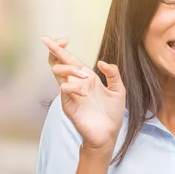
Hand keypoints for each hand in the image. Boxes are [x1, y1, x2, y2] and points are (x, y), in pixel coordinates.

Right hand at [43, 36, 125, 151]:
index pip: (70, 59)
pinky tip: (85, 94)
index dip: (63, 48)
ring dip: (70, 69)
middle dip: (55, 50)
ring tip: (86, 76)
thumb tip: (101, 62)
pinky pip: (64, 90)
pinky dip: (74, 88)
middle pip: (58, 62)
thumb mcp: (119, 90)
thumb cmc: (112, 113)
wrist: (109, 134)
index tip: (63, 39)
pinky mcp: (68, 105)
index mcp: (87, 78)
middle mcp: (76, 83)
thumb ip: (113, 74)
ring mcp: (70, 94)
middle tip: (57, 42)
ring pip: (58, 72)